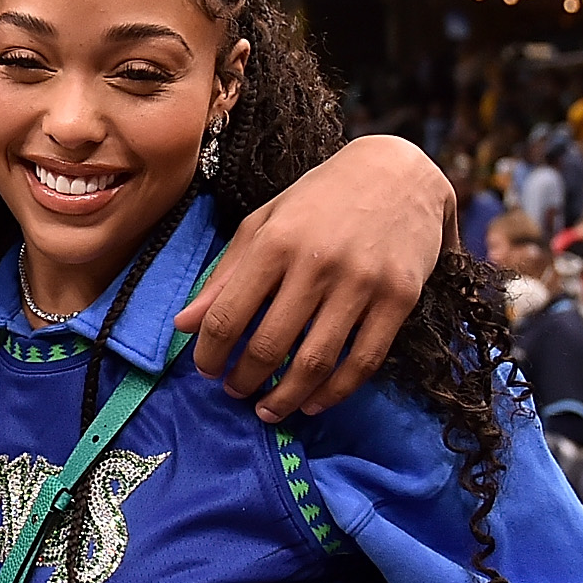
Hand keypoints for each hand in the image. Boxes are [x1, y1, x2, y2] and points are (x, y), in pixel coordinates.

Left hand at [173, 134, 449, 422]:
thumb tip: (183, 325)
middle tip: (235, 392)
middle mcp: (317, 263)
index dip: (209, 354)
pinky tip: (315, 402)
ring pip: (315, 363)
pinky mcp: (400, 298)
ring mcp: (362, 283)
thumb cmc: (321, 199)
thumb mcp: (265, 223)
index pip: (226, 316)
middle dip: (245, 380)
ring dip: (286, 398)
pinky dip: (336, 392)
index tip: (205, 370)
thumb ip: (224, 276)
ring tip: (269, 409)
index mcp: (274, 242)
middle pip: (268, 345)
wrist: (400, 172)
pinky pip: (364, 361)